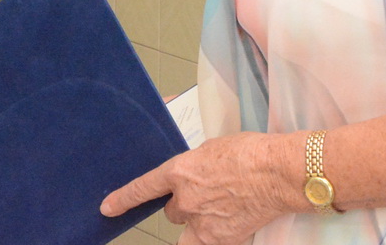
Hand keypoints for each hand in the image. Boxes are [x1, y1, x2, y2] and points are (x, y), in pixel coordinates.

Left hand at [100, 133, 292, 244]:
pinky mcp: (220, 239)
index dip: (123, 199)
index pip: (143, 188)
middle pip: (172, 211)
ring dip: (195, 223)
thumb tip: (190, 177)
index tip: (107, 209)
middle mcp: (185, 199)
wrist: (278, 173)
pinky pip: (202, 243)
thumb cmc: (251, 153)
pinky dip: (210, 236)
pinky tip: (227, 224)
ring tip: (219, 210)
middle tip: (207, 196)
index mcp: (180, 171)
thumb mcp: (211, 149)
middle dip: (183, 206)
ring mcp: (202, 222)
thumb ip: (193, 166)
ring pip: (185, 229)